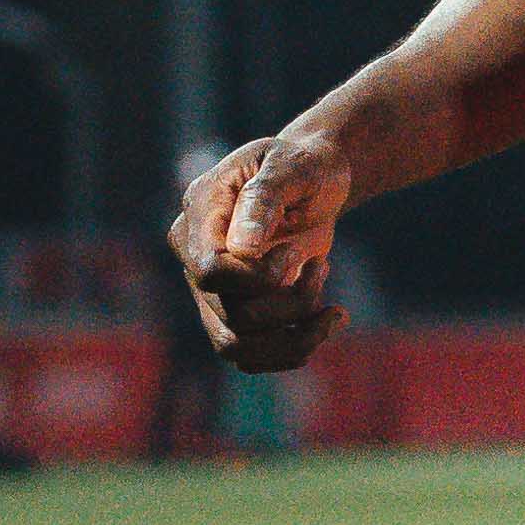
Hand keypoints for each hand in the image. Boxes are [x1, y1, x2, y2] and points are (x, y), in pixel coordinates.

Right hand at [171, 128, 353, 370]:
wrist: (314, 181)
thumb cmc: (304, 167)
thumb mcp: (293, 167)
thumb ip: (265, 199)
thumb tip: (242, 249)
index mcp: (199, 216)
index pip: (210, 270)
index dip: (258, 276)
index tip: (294, 251)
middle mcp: (194, 259)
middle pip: (233, 315)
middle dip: (292, 301)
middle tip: (317, 265)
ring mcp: (211, 292)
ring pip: (238, 347)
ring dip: (297, 334)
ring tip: (329, 307)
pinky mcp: (233, 315)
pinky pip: (252, 357)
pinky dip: (296, 348)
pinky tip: (329, 319)